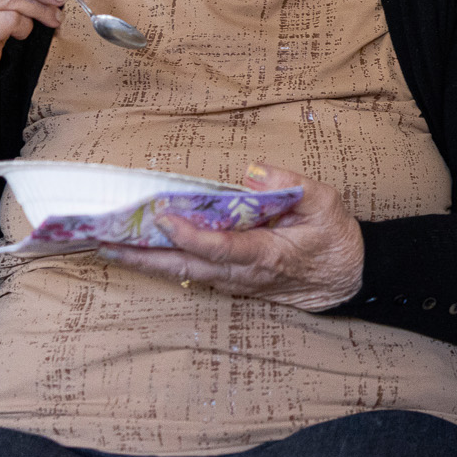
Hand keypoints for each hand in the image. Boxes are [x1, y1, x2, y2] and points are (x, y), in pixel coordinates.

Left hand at [97, 163, 365, 312]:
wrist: (349, 279)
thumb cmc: (336, 239)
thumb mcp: (326, 203)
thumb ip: (290, 184)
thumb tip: (251, 172)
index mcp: (265, 254)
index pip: (218, 246)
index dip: (188, 233)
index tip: (163, 216)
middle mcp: (244, 274)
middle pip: (186, 268)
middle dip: (145, 256)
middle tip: (107, 244)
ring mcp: (237, 283)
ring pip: (185, 275)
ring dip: (148, 263)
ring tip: (112, 249)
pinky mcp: (235, 284)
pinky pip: (194, 276)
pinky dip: (166, 265)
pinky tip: (146, 255)